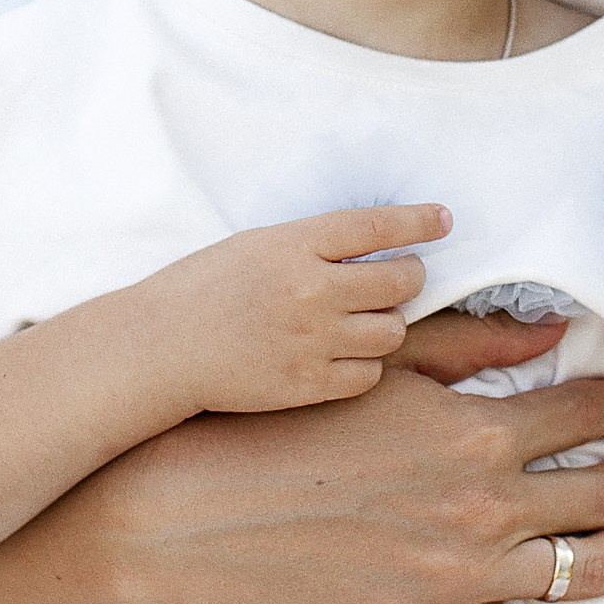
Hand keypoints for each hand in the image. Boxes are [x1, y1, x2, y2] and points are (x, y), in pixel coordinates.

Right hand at [80, 354, 603, 603]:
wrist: (203, 511)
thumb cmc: (288, 426)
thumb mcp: (383, 367)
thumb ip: (473, 347)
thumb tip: (554, 332)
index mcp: (476, 431)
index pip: (585, 416)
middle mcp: (487, 507)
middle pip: (601, 493)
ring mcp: (466, 578)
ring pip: (588, 570)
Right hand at [146, 204, 439, 411]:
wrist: (160, 347)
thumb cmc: (203, 288)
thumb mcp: (258, 245)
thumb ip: (314, 245)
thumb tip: (377, 246)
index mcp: (295, 244)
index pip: (378, 227)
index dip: (420, 222)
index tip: (443, 219)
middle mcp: (311, 290)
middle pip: (400, 282)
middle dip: (409, 277)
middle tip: (399, 278)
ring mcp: (311, 340)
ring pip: (391, 331)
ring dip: (386, 323)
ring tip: (364, 320)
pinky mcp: (306, 384)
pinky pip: (368, 375)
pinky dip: (364, 365)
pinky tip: (344, 355)